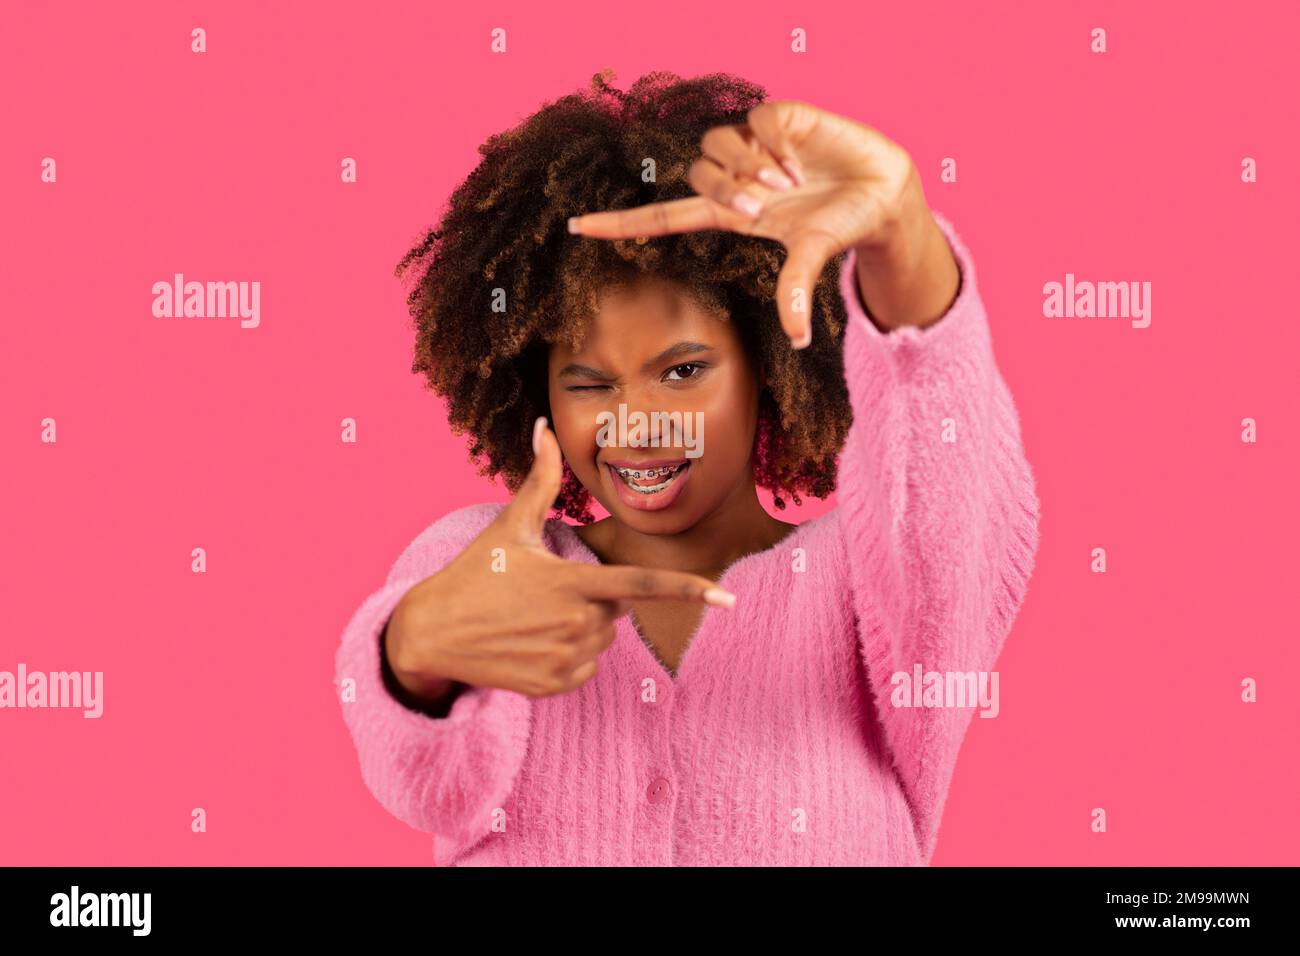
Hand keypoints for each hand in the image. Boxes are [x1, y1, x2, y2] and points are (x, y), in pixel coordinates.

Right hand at [385, 417, 735, 699]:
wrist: (431, 634)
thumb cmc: (473, 574)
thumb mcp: (509, 526)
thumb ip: (539, 479)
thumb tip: (545, 427)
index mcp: (573, 583)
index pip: (642, 583)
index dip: (689, 589)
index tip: (728, 597)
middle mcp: (576, 624)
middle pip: (615, 611)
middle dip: (592, 600)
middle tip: (544, 594)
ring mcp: (565, 659)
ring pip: (601, 641)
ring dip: (580, 630)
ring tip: (533, 620)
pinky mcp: (553, 686)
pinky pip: (584, 669)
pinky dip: (566, 658)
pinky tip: (530, 645)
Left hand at [567, 99, 917, 347]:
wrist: (883, 191)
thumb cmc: (842, 224)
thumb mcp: (814, 256)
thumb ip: (796, 289)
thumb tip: (798, 340)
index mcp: (730, 213)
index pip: (662, 216)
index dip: (620, 222)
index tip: (575, 227)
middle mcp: (736, 176)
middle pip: (696, 175)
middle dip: (725, 190)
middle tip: (763, 205)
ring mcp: (756, 145)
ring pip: (717, 144)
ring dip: (748, 168)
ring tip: (786, 185)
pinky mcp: (781, 117)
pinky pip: (758, 121)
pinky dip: (775, 144)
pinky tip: (799, 162)